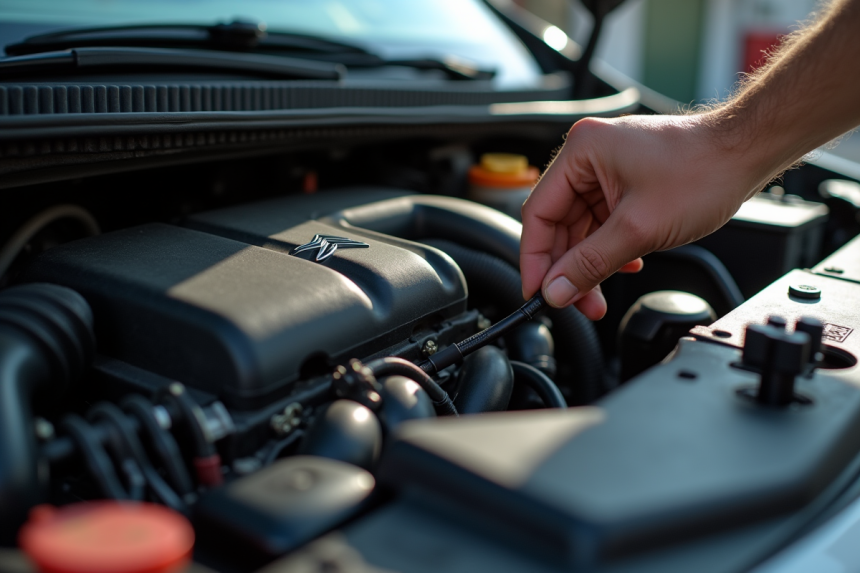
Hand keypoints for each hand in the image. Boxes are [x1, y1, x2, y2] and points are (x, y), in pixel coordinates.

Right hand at [520, 113, 758, 319]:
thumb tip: (557, 290)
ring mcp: (607, 168)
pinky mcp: (625, 181)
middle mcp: (588, 156)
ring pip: (582, 227)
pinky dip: (608, 248)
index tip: (538, 292)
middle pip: (559, 224)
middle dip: (568, 267)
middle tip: (574, 301)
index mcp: (581, 152)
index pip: (539, 213)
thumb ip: (590, 264)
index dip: (536, 258)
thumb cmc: (703, 170)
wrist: (747, 154)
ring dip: (589, 262)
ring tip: (599, 294)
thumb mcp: (638, 229)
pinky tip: (623, 266)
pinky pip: (603, 222)